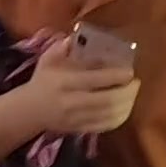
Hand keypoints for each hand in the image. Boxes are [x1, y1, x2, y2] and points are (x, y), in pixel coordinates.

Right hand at [16, 38, 139, 134]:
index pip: (95, 80)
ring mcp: (77, 118)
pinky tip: (126, 108)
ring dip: (127, 105)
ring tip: (133, 93)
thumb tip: (76, 36)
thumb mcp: (47, 60)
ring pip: (109, 116)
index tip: (130, 71)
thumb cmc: (42, 81)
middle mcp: (72, 102)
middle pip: (107, 100)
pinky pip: (105, 127)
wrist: (28, 111)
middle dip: (127, 92)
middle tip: (136, 82)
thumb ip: (62, 47)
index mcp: (65, 82)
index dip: (116, 76)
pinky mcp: (80, 130)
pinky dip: (120, 118)